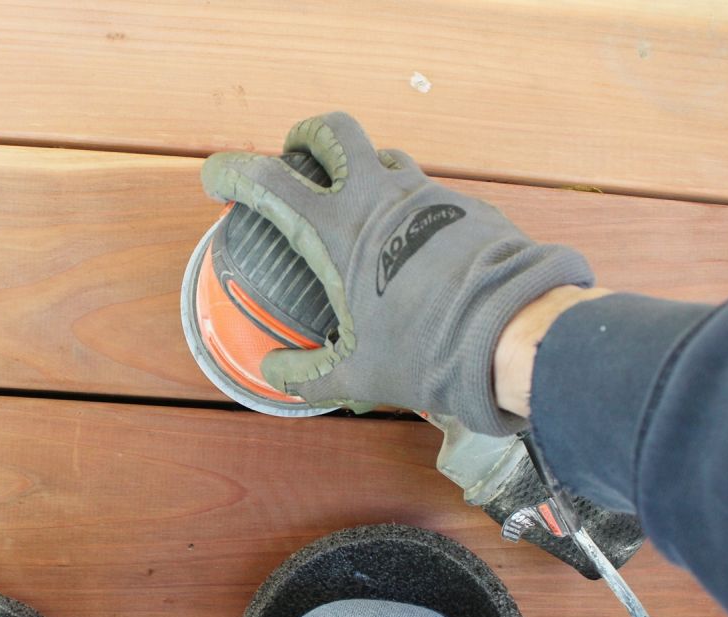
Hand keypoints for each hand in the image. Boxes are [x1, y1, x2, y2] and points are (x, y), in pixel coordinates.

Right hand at [201, 112, 594, 434]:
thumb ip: (306, 373)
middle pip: (331, 131)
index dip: (232, 172)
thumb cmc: (423, 351)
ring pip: (383, 156)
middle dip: (306, 138)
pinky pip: (425, 190)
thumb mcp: (355, 374)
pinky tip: (412, 243)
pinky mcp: (465, 205)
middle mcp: (379, 196)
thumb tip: (272, 375)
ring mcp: (426, 194)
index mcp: (337, 230)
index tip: (216, 182)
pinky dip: (407, 204)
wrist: (510, 333)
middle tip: (296, 161)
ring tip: (357, 207)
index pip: (267, 179)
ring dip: (361, 170)